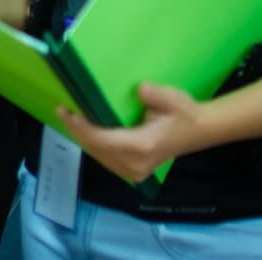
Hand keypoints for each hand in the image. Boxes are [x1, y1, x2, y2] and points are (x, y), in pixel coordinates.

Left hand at [57, 82, 207, 183]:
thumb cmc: (184, 113)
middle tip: (61, 110)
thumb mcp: (173, 99)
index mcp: (143, 147)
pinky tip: (86, 130)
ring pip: (99, 156)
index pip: (103, 140)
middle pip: (96, 149)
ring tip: (69, 118)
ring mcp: (134, 171)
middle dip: (77, 130)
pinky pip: (106, 159)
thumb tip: (140, 89)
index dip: (82, 127)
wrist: (199, 131)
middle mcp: (135, 164)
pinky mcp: (134, 172)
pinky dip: (94, 144)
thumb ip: (156, 95)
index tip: (66, 112)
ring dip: (83, 138)